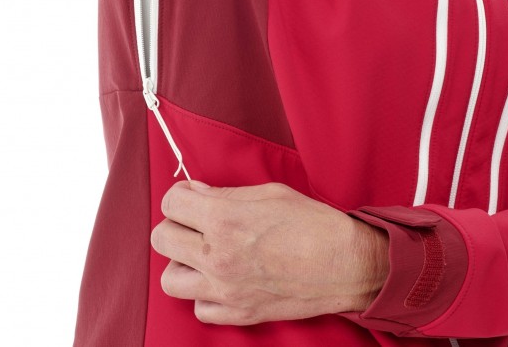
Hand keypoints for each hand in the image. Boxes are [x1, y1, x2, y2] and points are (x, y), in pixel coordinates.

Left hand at [150, 181, 388, 324]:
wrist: (346, 263)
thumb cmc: (312, 223)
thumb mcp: (268, 193)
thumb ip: (225, 194)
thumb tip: (196, 193)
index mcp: (225, 220)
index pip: (171, 204)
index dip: (179, 195)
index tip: (191, 196)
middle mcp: (218, 257)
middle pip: (162, 238)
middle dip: (177, 224)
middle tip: (197, 221)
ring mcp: (225, 290)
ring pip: (170, 279)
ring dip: (182, 262)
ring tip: (204, 252)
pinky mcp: (238, 313)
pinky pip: (198, 307)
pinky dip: (205, 292)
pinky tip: (223, 277)